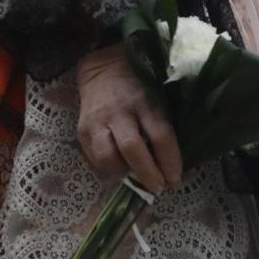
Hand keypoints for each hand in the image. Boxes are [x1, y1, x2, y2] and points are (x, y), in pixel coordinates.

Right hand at [75, 45, 181, 192]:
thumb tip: (172, 164)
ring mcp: (98, 122)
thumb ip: (162, 126)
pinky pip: (95, 159)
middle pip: (133, 148)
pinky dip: (109, 170)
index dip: (170, 161)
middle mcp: (120, 112)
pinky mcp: (83, 131)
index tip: (175, 178)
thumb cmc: (138, 88)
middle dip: (148, 174)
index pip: (160, 135)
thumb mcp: (156, 98)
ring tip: (135, 176)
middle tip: (159, 187)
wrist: (102, 71)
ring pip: (108, 157)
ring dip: (124, 173)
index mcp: (144, 102)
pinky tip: (119, 168)